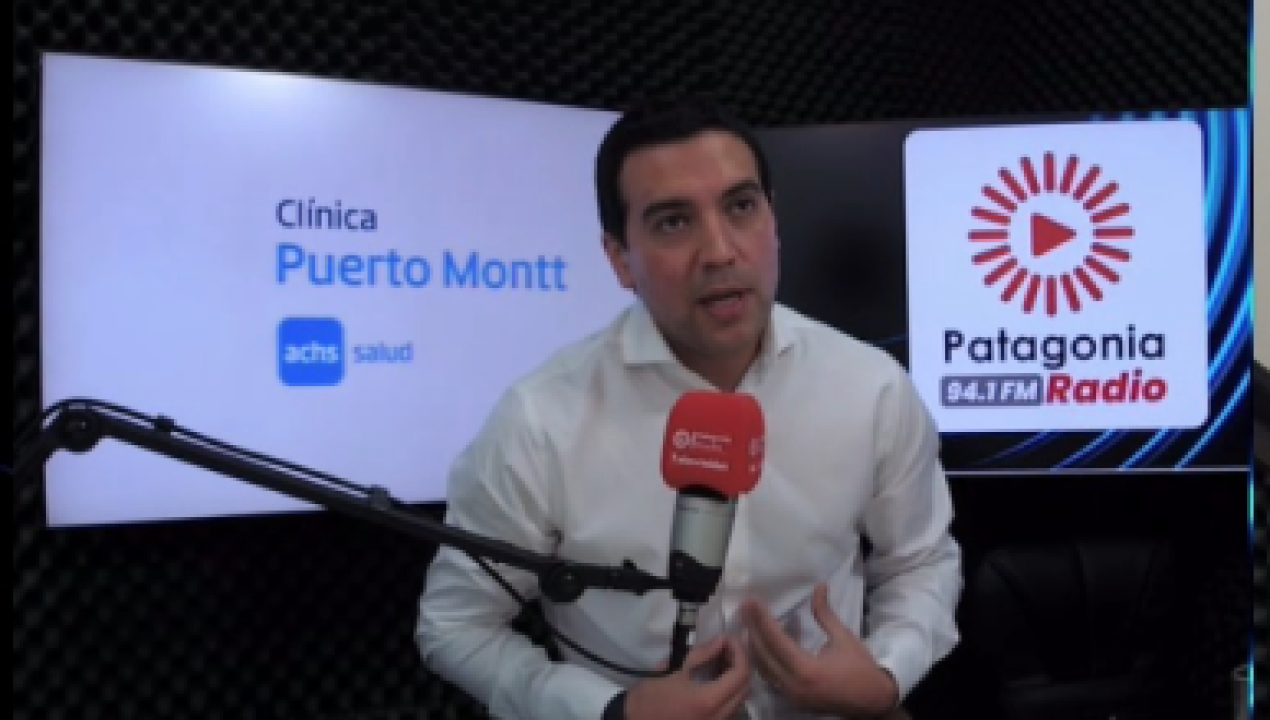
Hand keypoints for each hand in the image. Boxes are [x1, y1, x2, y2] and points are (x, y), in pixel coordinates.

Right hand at [624, 636, 750, 719]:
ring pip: (740, 699)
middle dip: (740, 664)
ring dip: (736, 678)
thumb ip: (701, 655)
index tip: (728, 639)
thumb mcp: (674, 671)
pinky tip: (716, 679)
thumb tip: (722, 641)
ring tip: (722, 661)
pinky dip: (729, 691)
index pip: (740, 674)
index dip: (739, 652)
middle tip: (727, 648)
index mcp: (709, 701)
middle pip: (745, 687)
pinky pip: (730, 708)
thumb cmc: (651, 698)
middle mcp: (719, 716)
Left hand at [741, 584, 898, 717]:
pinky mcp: (792, 700)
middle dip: (751, 629)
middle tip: (744, 608)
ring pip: (762, 669)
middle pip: (763, 655)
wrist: (873, 701)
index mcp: (807, 669)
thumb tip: (819, 587)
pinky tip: (760, 645)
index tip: (752, 602)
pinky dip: (763, 661)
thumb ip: (825, 613)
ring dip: (753, 646)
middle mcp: (794, 685)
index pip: (776, 641)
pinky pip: (770, 678)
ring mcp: (791, 696)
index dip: (762, 619)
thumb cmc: (861, 667)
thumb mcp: (844, 637)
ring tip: (747, 623)